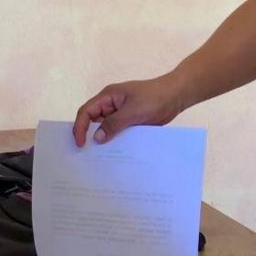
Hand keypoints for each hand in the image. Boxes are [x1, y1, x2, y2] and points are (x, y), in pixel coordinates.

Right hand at [72, 74, 187, 145]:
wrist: (176, 96)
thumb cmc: (153, 98)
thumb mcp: (133, 111)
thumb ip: (114, 124)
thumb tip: (96, 138)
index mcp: (108, 97)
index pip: (86, 111)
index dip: (80, 127)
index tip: (81, 144)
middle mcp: (111, 105)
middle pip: (93, 120)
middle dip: (88, 135)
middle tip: (85, 154)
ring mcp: (121, 114)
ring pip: (106, 128)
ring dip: (103, 140)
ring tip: (99, 158)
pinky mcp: (130, 122)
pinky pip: (118, 133)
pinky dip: (115, 142)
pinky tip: (116, 154)